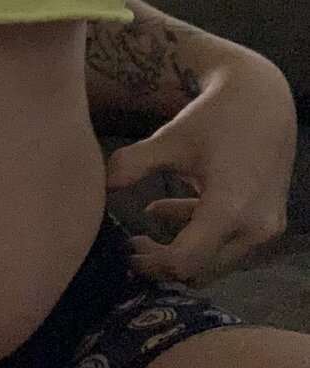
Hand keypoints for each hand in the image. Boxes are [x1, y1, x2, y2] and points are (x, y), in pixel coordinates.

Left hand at [105, 52, 297, 286]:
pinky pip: (228, 244)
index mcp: (229, 209)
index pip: (185, 261)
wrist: (263, 98)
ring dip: (179, 251)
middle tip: (132, 249)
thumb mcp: (169, 139)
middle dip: (164, 264)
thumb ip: (133, 164)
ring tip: (143, 234)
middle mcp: (254, 227)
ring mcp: (265, 227)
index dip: (153, 265)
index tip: (128, 254)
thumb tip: (100, 185)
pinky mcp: (268, 220)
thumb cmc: (215, 116)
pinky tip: (163, 211)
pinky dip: (197, 236)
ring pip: (215, 261)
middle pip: (202, 269)